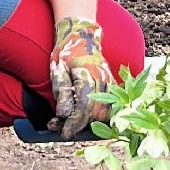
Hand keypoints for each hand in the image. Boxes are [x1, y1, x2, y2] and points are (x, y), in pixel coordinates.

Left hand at [49, 16, 112, 138]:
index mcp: (88, 75)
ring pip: (105, 113)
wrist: (81, 36)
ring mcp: (110, 83)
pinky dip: (97, 115)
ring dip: (89, 122)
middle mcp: (103, 80)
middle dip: (79, 125)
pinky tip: (83, 116)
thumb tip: (64, 114)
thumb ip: (61, 91)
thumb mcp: (57, 69)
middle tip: (61, 128)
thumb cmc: (66, 52)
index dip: (74, 123)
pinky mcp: (112, 85)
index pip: (84, 107)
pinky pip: (109, 107)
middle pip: (95, 114)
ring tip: (70, 122)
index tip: (64, 133)